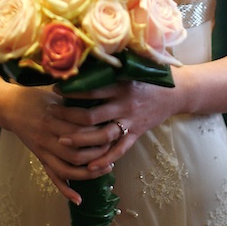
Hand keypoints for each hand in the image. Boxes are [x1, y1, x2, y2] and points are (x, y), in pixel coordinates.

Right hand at [4, 83, 116, 203]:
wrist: (9, 107)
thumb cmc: (35, 97)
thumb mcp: (55, 95)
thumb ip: (74, 104)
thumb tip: (101, 107)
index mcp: (52, 117)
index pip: (80, 130)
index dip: (98, 132)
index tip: (112, 129)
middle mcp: (46, 137)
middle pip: (76, 152)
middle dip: (98, 154)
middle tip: (114, 150)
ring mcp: (42, 150)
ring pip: (67, 169)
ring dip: (88, 173)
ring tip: (107, 168)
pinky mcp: (39, 158)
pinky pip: (52, 177)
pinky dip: (65, 190)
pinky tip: (79, 199)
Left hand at [50, 76, 179, 173]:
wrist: (175, 92)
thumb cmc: (149, 76)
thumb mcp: (130, 68)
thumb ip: (111, 67)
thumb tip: (86, 58)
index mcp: (121, 86)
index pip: (92, 90)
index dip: (71, 91)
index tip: (55, 89)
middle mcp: (124, 105)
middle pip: (92, 116)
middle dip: (68, 118)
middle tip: (51, 116)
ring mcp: (131, 122)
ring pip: (102, 136)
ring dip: (80, 141)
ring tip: (61, 142)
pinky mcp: (136, 134)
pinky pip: (119, 150)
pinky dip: (104, 159)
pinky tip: (89, 166)